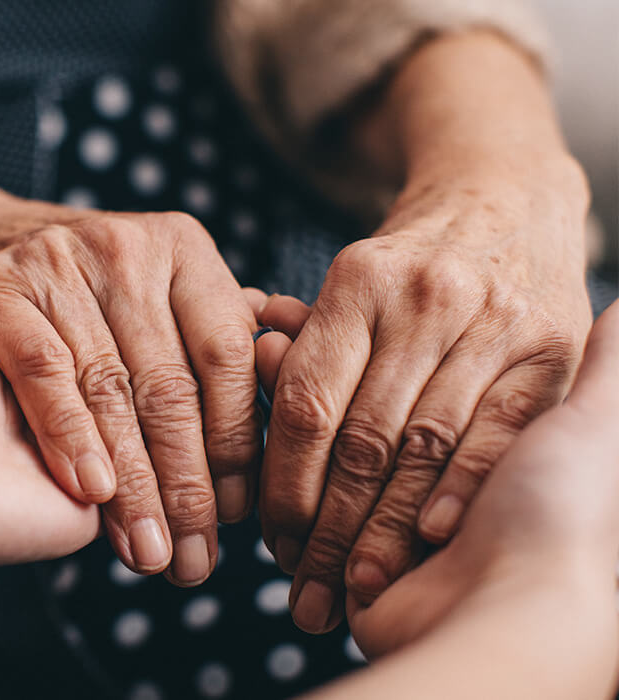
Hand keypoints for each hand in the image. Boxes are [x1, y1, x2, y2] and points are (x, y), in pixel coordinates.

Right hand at [0, 206, 261, 584]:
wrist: (4, 240)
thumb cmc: (101, 292)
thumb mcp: (167, 298)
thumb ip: (218, 347)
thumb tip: (280, 425)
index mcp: (184, 249)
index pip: (226, 357)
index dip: (236, 443)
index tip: (236, 516)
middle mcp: (126, 249)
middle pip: (168, 384)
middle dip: (185, 486)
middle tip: (192, 559)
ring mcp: (59, 263)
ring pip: (108, 391)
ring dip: (132, 484)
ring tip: (148, 552)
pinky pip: (44, 374)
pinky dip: (69, 437)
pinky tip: (93, 494)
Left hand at [258, 162, 591, 632]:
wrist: (506, 203)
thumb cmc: (407, 264)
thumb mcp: (348, 285)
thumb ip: (302, 338)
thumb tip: (256, 362)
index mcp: (359, 280)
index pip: (308, 402)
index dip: (285, 484)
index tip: (273, 541)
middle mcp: (425, 298)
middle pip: (364, 437)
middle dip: (331, 527)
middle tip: (306, 586)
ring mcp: (492, 321)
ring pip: (426, 446)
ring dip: (388, 529)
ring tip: (356, 584)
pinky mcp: (547, 347)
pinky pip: (497, 435)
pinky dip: (459, 493)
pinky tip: (430, 540)